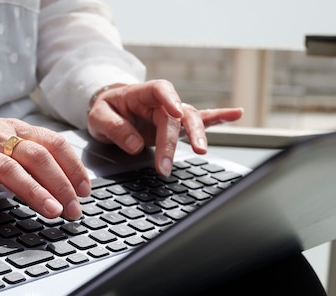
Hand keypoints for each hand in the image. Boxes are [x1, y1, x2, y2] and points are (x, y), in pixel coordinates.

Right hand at [0, 114, 90, 220]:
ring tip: (51, 211)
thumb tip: (68, 179)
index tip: (85, 190)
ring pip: (8, 170)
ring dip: (33, 191)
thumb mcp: (5, 139)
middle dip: (60, 184)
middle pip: (36, 157)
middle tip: (73, 210)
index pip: (53, 144)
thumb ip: (33, 154)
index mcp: (15, 130)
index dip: (73, 167)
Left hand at [86, 79, 243, 175]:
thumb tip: (135, 144)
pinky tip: (236, 114)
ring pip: (192, 120)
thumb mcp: (99, 117)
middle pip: (176, 116)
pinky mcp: (178, 126)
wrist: (111, 110)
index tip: (175, 113)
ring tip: (201, 150)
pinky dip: (219, 118)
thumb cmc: (106, 110)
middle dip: (174, 140)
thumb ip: (115, 128)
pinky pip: (201, 120)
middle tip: (166, 165)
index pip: (160, 90)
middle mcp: (163, 101)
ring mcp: (173, 114)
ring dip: (198, 135)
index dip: (169, 100)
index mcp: (143, 92)